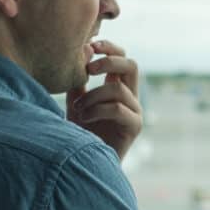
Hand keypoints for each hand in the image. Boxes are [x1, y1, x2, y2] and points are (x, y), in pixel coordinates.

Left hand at [66, 40, 142, 161]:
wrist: (83, 164)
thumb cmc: (79, 133)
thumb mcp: (75, 100)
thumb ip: (79, 79)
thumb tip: (82, 50)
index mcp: (116, 87)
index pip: (122, 58)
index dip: (110, 48)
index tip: (90, 45)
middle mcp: (129, 97)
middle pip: (131, 65)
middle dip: (109, 61)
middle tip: (89, 68)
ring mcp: (134, 112)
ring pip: (119, 89)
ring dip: (93, 95)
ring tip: (78, 108)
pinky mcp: (134, 126)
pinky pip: (119, 109)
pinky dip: (98, 110)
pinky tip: (84, 118)